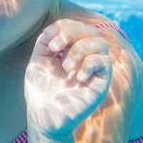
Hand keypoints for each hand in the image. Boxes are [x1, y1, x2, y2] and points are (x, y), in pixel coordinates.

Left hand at [24, 19, 112, 139]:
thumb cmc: (40, 89)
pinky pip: (104, 63)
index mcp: (70, 49)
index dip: (63, 26)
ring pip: (100, 44)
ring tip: (65, 66)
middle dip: (71, 33)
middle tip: (55, 48)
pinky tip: (77, 77)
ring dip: (79, 49)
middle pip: (90, 30)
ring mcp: (94, 70)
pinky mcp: (101, 84)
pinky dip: (89, 64)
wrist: (43, 115)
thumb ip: (45, 41)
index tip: (48, 37)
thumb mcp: (38, 60)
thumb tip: (54, 28)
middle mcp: (85, 57)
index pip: (76, 26)